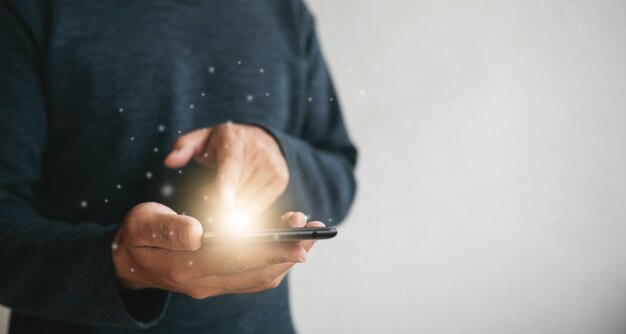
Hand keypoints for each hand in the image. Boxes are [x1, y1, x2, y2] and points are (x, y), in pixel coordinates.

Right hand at [112, 202, 322, 297]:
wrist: (129, 261)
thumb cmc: (137, 236)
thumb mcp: (142, 223)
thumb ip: (168, 228)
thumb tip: (198, 232)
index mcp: (185, 267)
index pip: (235, 260)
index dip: (269, 251)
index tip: (297, 242)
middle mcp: (204, 283)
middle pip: (256, 273)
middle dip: (288, 252)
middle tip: (312, 231)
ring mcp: (213, 285)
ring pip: (259, 278)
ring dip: (286, 258)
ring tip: (308, 234)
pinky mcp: (220, 282)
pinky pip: (254, 277)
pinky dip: (275, 262)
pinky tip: (288, 244)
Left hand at [164, 123, 288, 215]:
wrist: (262, 138)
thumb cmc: (225, 143)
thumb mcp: (202, 139)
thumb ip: (183, 148)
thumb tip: (169, 160)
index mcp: (236, 141)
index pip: (231, 169)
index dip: (226, 188)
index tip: (224, 205)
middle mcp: (259, 153)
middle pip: (236, 192)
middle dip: (216, 202)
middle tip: (206, 192)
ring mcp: (273, 167)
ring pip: (247, 203)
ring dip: (231, 208)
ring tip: (224, 193)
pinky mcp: (281, 181)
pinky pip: (259, 207)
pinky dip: (245, 209)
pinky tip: (239, 197)